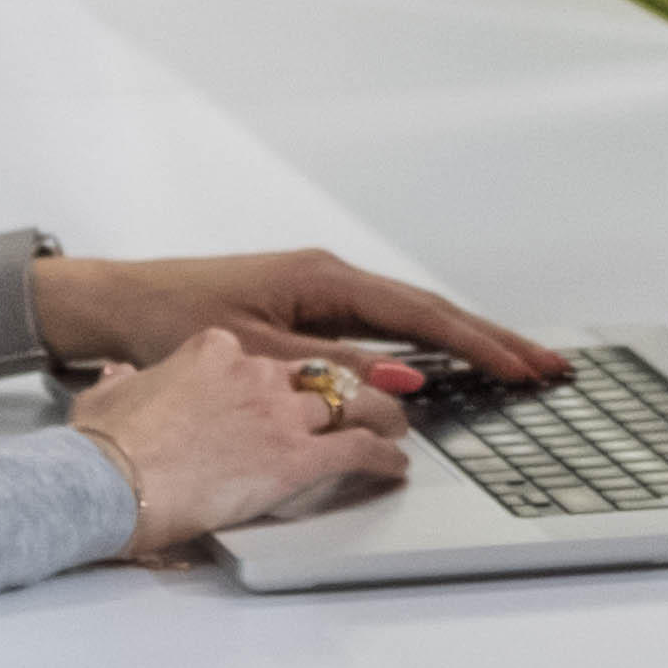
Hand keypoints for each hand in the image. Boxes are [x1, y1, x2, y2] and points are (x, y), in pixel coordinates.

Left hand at [31, 245, 556, 397]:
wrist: (118, 304)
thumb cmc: (171, 323)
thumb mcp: (255, 357)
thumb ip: (331, 372)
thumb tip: (403, 389)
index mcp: (324, 280)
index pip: (423, 317)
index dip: (480, 345)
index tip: (526, 367)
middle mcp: (330, 278)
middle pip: (431, 313)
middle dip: (493, 340)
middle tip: (549, 366)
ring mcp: (322, 292)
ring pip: (411, 321)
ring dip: (464, 343)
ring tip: (516, 365)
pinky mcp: (308, 310)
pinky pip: (383, 329)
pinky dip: (425, 346)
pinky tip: (446, 366)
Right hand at [71, 327, 417, 559]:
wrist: (108, 480)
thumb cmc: (104, 446)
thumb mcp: (107, 397)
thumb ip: (123, 382)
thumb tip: (119, 376)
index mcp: (212, 351)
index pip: (261, 356)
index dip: (278, 378)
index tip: (285, 390)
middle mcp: (254, 372)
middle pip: (314, 376)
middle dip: (340, 390)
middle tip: (359, 402)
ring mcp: (279, 413)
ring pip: (349, 403)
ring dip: (377, 416)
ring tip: (393, 427)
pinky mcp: (296, 457)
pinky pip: (357, 449)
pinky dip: (382, 456)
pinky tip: (393, 465)